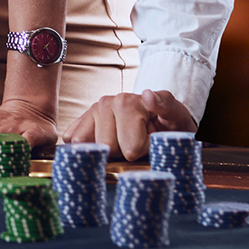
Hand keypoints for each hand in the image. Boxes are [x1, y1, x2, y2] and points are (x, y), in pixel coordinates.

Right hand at [62, 90, 195, 161]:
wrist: (160, 122)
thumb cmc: (169, 123)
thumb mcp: (177, 115)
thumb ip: (167, 105)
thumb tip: (147, 96)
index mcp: (126, 102)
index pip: (130, 148)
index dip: (143, 151)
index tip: (150, 142)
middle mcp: (105, 103)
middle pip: (107, 149)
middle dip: (124, 153)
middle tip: (136, 143)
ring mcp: (91, 112)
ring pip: (86, 147)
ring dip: (106, 153)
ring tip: (122, 143)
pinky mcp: (82, 122)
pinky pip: (71, 139)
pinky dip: (83, 148)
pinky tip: (99, 147)